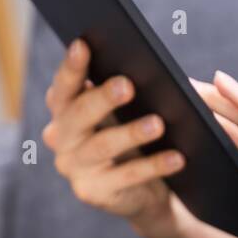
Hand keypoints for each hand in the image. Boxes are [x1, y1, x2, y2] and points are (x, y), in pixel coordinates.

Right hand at [42, 39, 186, 224]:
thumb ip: (120, 90)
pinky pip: (126, 177)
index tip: (83, 44)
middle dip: (102, 98)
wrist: (146, 191)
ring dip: (131, 134)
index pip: (63, 86)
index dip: (71, 67)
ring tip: (158, 124)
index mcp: (64, 110)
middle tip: (127, 85)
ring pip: (102, 146)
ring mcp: (74, 168)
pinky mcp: (93, 193)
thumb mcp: (126, 112)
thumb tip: (137, 63)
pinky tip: (177, 158)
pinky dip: (153, 166)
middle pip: (78, 115)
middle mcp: (60, 138)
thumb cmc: (134, 139)